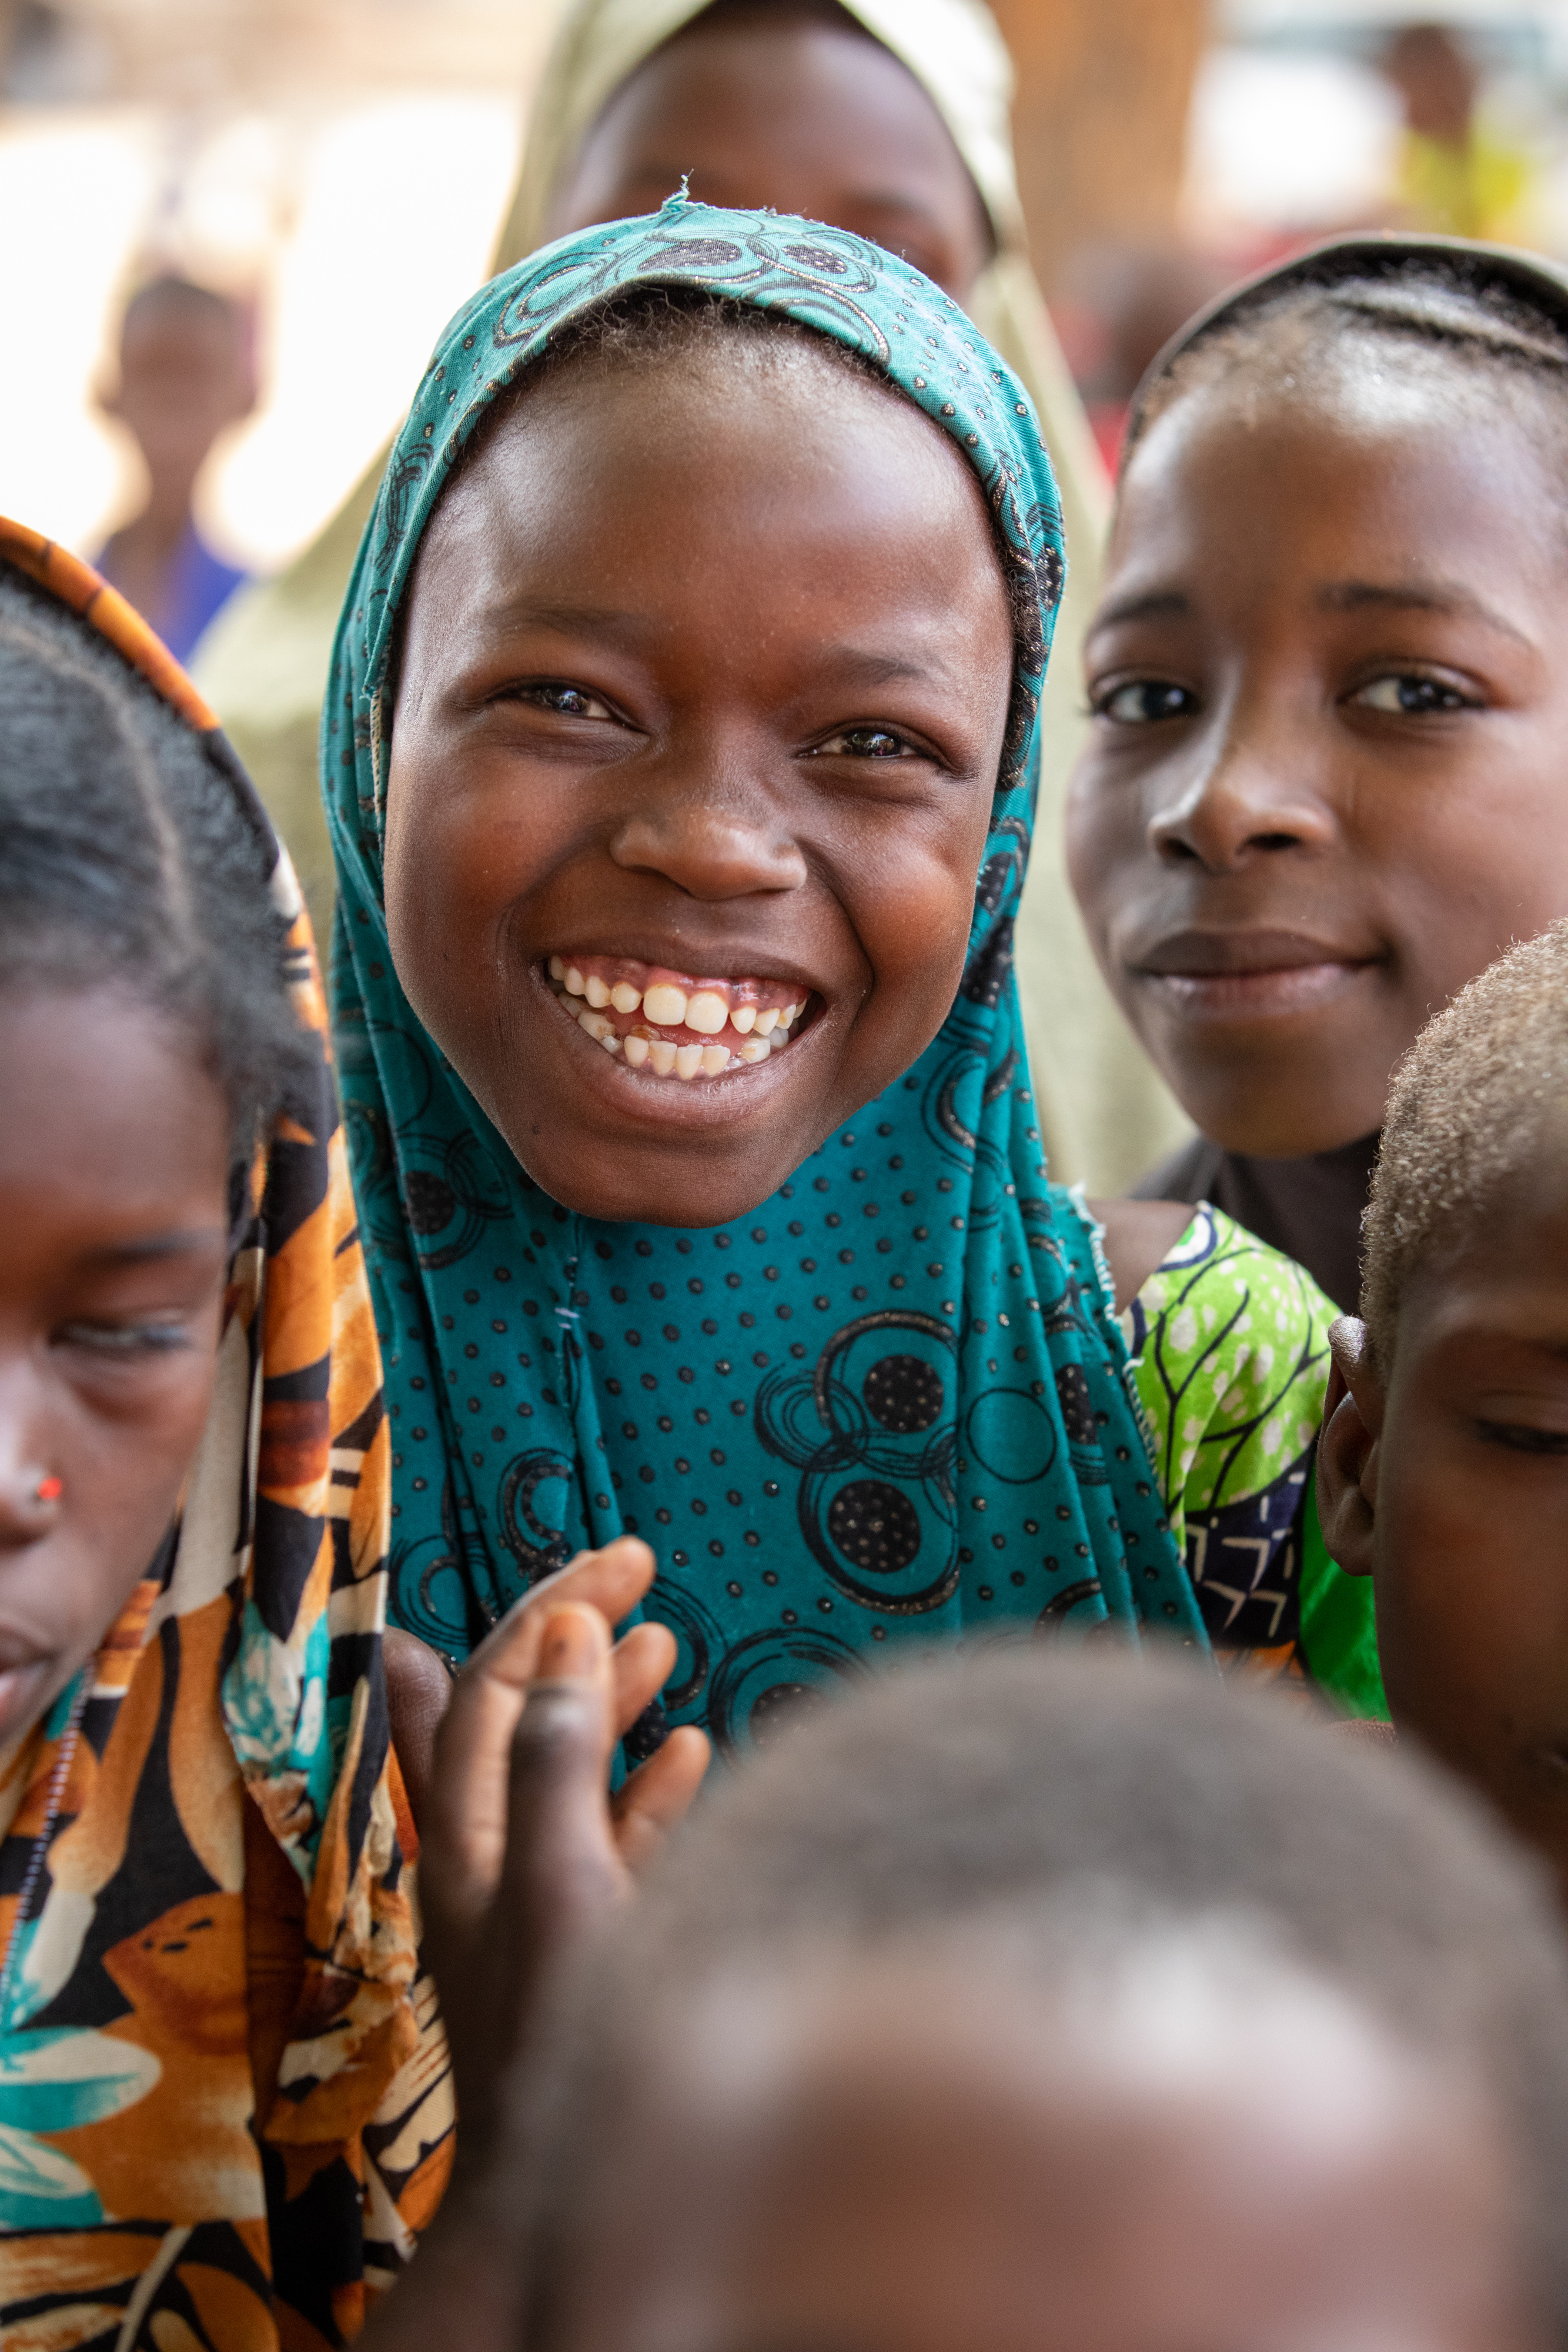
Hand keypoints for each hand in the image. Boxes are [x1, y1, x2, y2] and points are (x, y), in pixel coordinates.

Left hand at [418, 1536, 709, 2147]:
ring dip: (609, 1703)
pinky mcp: (587, 1940)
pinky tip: (692, 1753)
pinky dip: (645, 1787)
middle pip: (524, 1715)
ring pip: (568, 1770)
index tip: (621, 1559)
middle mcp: (491, 1856)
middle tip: (638, 1572)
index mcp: (466, 1833)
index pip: (495, 1685)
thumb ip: (552, 1758)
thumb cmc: (562, 2043)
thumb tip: (561, 1629)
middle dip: (576, 1636)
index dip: (549, 1608)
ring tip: (662, 1647)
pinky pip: (611, 1838)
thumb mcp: (555, 1883)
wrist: (567, 2192)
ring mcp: (539, 1899)